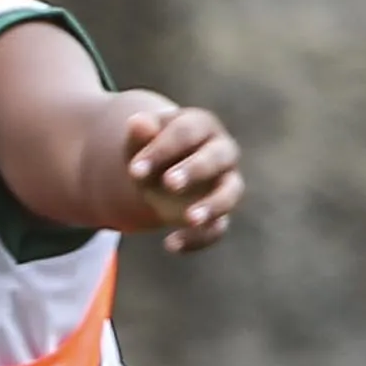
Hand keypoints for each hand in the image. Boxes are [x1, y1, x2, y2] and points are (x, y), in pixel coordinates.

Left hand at [121, 105, 244, 252]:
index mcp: (199, 125)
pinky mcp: (220, 212)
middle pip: (216, 157)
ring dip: (213, 206)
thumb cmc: (150, 150)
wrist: (160, 171)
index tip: (133, 171)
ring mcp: (225, 182)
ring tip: (190, 218)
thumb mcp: (139, 142)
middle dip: (195, 169)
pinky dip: (198, 239)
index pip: (186, 132)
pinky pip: (218, 227)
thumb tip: (136, 121)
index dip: (161, 150)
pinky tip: (171, 245)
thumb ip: (139, 134)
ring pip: (231, 192)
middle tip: (169, 183)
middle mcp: (221, 151)